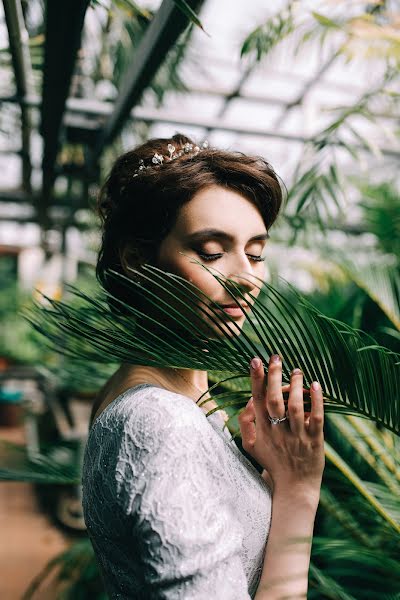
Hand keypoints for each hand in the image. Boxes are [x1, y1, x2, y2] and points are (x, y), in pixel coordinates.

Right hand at [238, 355, 324, 494]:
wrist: (293, 487)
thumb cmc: (271, 461)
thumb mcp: (250, 445)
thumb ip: (245, 422)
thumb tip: (249, 400)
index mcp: (262, 430)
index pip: (257, 400)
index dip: (256, 379)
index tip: (255, 360)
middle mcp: (278, 432)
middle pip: (275, 400)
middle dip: (275, 376)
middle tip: (276, 358)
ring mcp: (297, 436)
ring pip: (296, 407)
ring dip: (296, 386)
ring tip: (296, 370)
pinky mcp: (315, 440)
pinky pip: (317, 418)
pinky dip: (317, 401)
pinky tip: (316, 385)